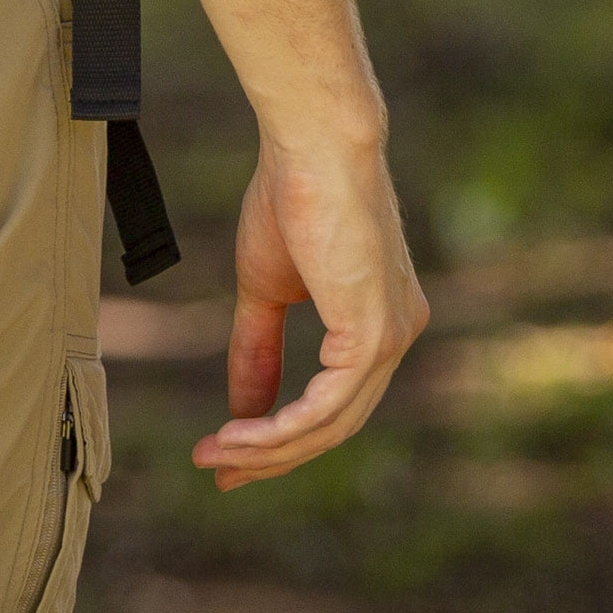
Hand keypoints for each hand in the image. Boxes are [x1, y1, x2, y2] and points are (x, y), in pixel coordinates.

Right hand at [192, 129, 426, 488]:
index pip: (336, 399)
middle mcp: (397, 335)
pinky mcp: (372, 335)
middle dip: (273, 456)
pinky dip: (278, 430)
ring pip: (330, 425)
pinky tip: (239, 436)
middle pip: (335, 425)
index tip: (229, 453)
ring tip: (216, 454)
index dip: (283, 434)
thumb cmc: (290, 194)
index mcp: (380, 319)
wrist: (311, 142)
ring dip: (267, 448)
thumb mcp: (266, 286)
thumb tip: (241, 408)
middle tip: (219, 470)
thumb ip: (258, 347)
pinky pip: (325, 408)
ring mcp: (390, 338)